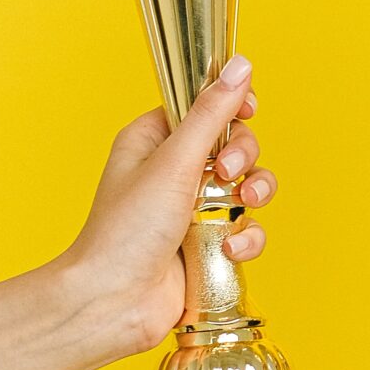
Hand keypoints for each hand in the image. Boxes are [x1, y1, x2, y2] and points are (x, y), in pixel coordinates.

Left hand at [58, 55, 276, 359]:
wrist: (114, 302)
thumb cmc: (126, 231)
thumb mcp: (173, 161)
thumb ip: (212, 113)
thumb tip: (240, 66)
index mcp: (154, 140)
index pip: (204, 105)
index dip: (231, 106)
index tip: (247, 111)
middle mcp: (174, 172)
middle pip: (234, 143)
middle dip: (243, 156)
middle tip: (226, 171)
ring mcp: (192, 209)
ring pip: (248, 186)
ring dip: (254, 193)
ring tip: (241, 204)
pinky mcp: (208, 244)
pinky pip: (246, 228)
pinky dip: (246, 237)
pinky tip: (229, 248)